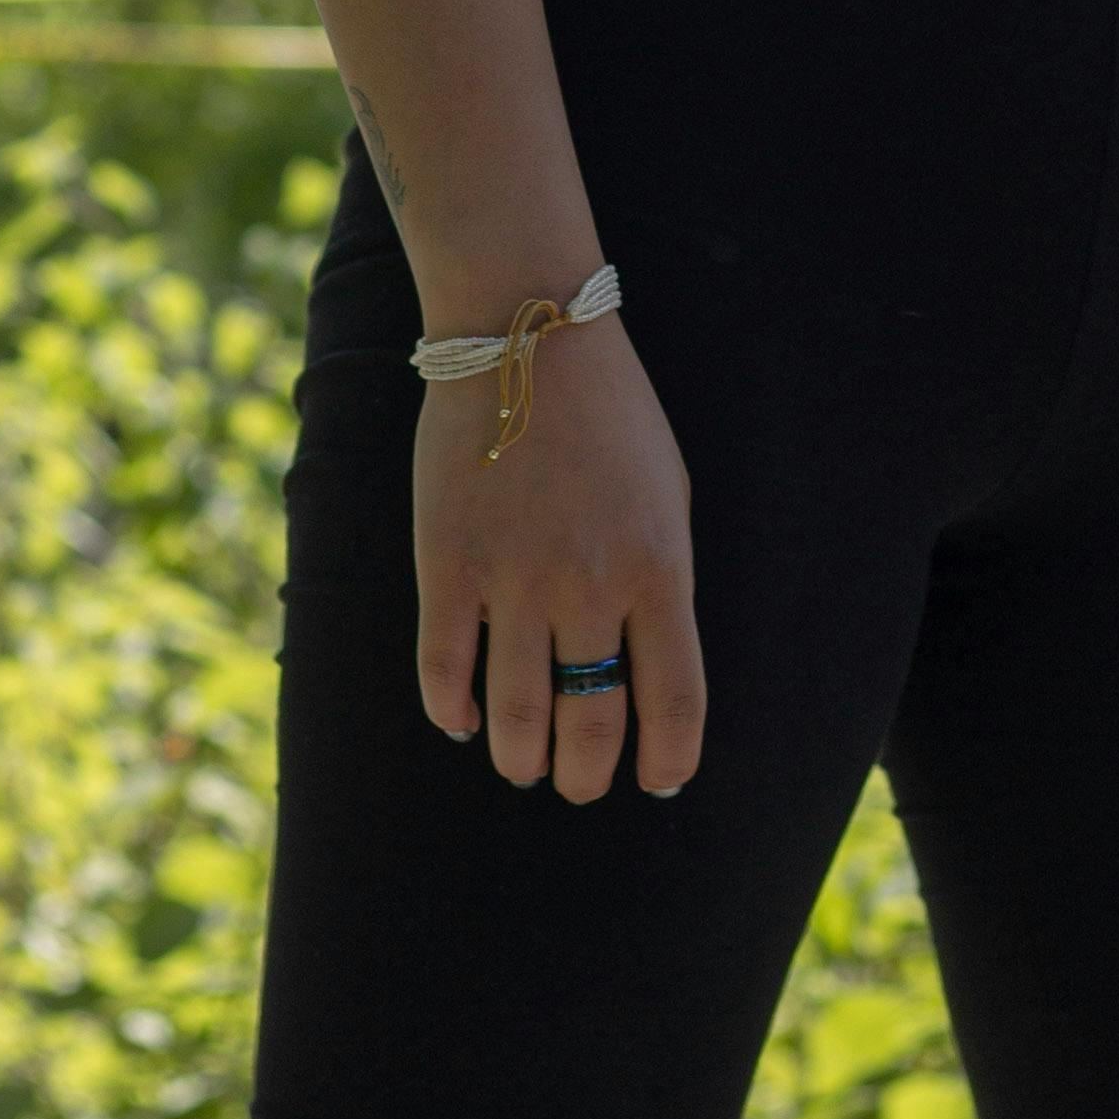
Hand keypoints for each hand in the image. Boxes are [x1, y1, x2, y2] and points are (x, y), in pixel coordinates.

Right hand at [412, 315, 703, 801]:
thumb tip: (652, 672)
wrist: (525, 336)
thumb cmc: (612, 416)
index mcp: (659, 568)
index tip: (659, 782)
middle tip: (576, 782)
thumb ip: (663, 582)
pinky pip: (444, 673)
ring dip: (522, 759)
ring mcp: (515, 578)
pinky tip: (465, 720)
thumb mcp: (668, 494)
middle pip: (592, 724)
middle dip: (585, 775)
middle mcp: (590, 585)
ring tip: (524, 765)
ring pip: (517, 718)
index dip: (668, 760)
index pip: (674, 702)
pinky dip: (454, 713)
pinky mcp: (448, 565)